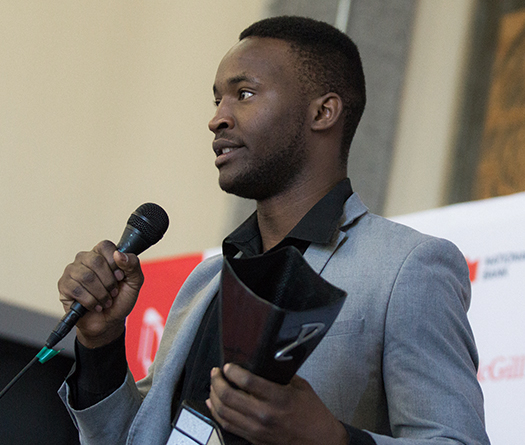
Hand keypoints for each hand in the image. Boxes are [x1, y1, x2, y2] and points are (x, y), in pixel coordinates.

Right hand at [57, 240, 143, 347]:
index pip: (105, 246)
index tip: (120, 277)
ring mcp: (72, 271)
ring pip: (86, 276)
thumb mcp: (135, 282)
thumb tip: (119, 254)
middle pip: (96, 261)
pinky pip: (76, 289)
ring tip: (105, 301)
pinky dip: (90, 301)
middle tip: (113, 292)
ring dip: (101, 293)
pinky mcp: (64, 285)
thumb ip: (133, 265)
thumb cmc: (120, 299)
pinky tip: (94, 305)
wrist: (109, 322)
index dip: (114, 263)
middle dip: (109, 282)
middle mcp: (85, 259)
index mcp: (102, 254)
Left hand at [206, 364, 348, 444]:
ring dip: (214, 396)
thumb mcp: (300, 387)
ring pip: (224, 412)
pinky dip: (217, 414)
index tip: (228, 365)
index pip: (247, 382)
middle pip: (229, 396)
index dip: (233, 371)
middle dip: (218, 381)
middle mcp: (265, 415)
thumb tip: (263, 363)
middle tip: (216, 372)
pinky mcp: (254, 439)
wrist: (321, 441)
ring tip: (213, 384)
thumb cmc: (313, 414)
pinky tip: (214, 403)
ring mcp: (257, 429)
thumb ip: (281, 375)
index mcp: (278, 398)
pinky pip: (228, 426)